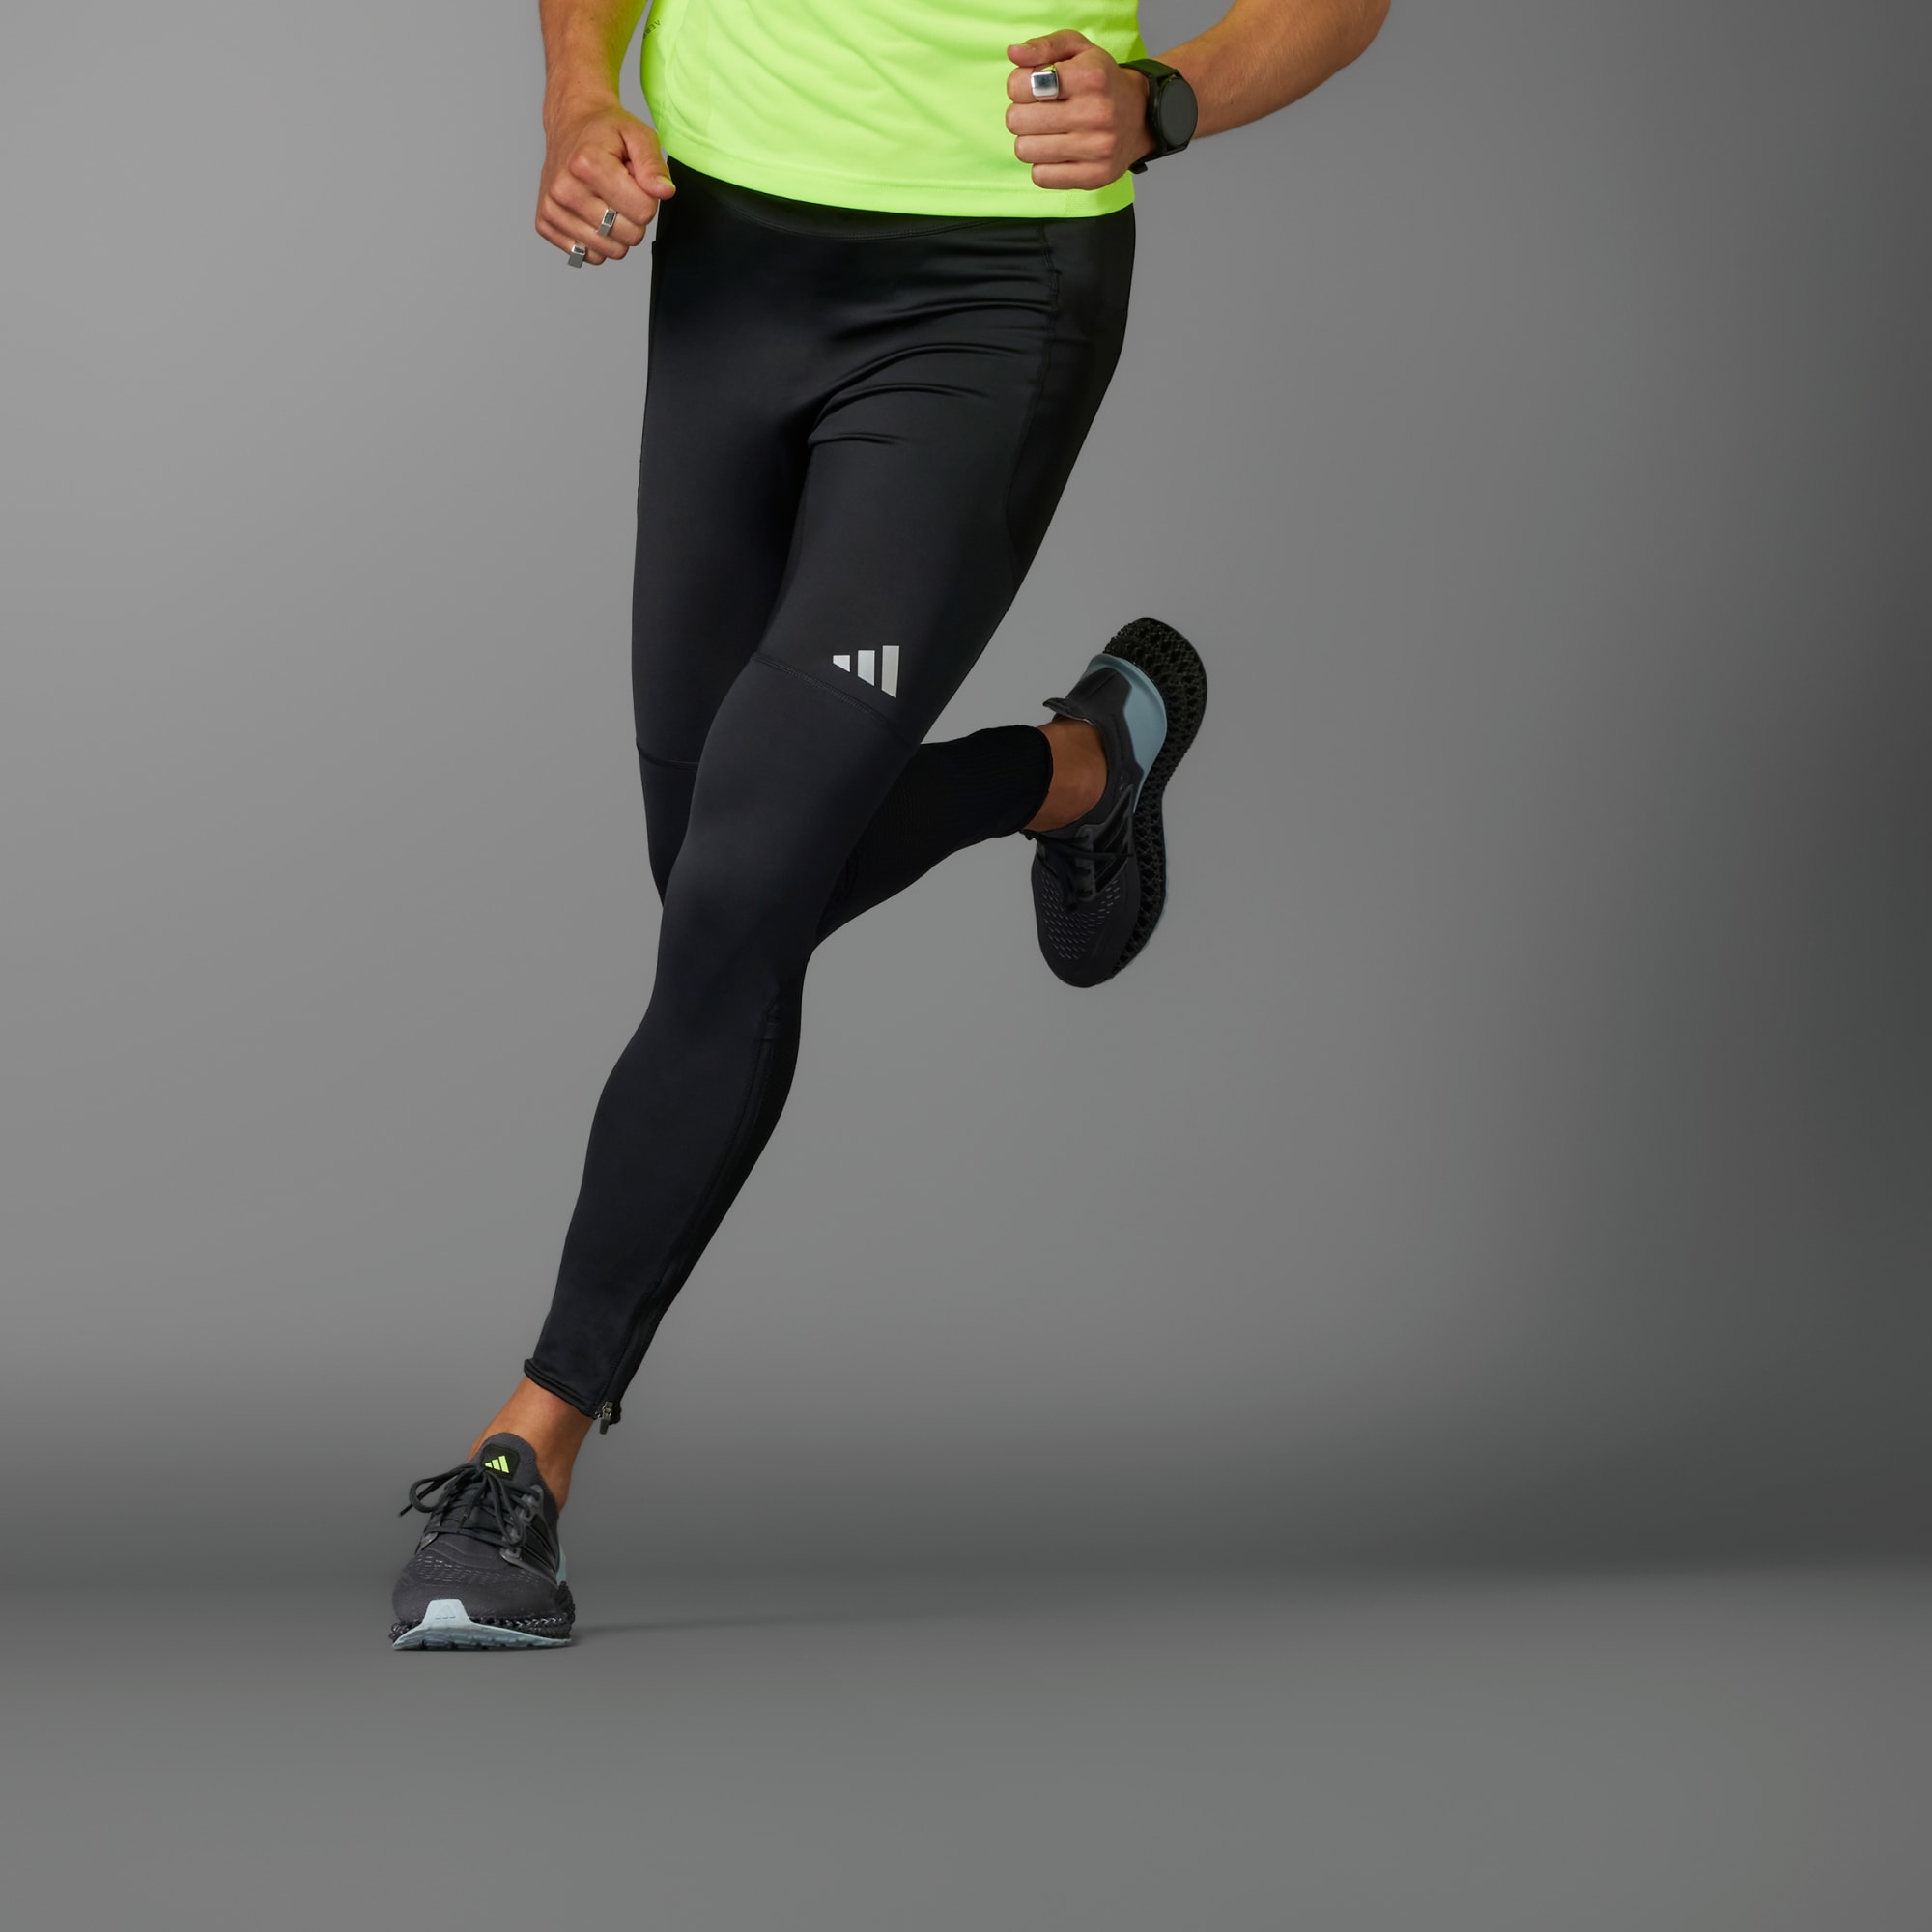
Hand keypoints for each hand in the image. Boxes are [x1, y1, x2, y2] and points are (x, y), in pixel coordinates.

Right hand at [536, 101, 674, 264]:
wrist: (569, 127)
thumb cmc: (605, 133)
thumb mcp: (637, 135)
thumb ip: (653, 165)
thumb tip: (665, 192)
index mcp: (587, 164)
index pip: (643, 211)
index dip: (647, 198)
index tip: (634, 179)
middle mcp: (565, 189)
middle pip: (630, 235)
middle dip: (633, 215)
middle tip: (620, 190)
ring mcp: (552, 210)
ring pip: (612, 250)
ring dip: (616, 230)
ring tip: (605, 199)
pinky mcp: (546, 225)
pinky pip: (590, 256)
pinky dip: (597, 240)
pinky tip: (591, 213)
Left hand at [1005, 31, 1152, 189]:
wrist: (1141, 116)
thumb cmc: (1101, 81)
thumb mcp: (1077, 49)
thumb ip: (1043, 46)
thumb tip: (1013, 53)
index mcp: (1089, 77)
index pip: (1021, 86)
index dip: (1018, 86)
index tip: (1032, 89)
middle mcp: (1095, 113)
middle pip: (1017, 121)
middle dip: (1021, 115)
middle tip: (1038, 112)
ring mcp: (1097, 148)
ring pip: (1025, 151)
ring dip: (1029, 142)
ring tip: (1048, 133)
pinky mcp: (1094, 176)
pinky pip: (1041, 177)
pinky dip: (1043, 166)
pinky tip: (1058, 153)